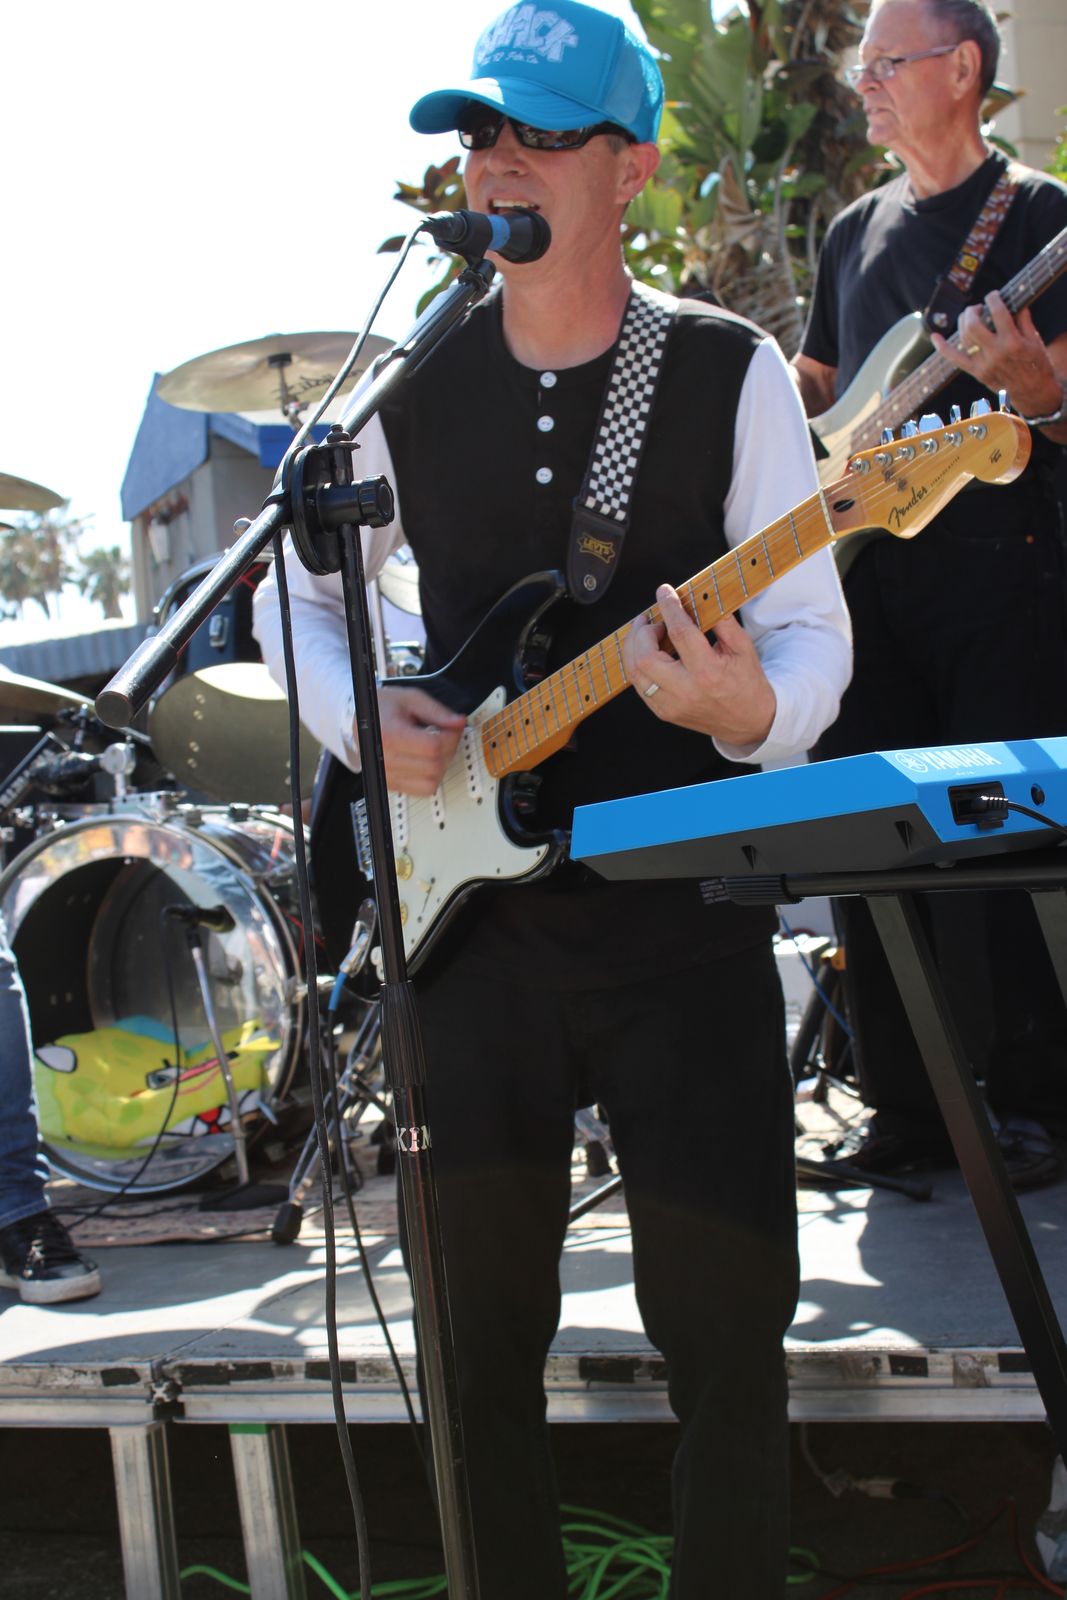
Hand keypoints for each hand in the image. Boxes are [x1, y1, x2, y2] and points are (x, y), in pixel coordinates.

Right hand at [373, 685, 465, 795]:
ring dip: (441, 765)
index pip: (432, 747)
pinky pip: (423, 790)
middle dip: (448, 749)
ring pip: (432, 782)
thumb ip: (436, 710)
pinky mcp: (392, 784)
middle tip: (445, 735)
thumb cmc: (382, 708)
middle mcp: (385, 760)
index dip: (450, 736)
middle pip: (435, 765)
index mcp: (389, 736)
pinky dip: (432, 777)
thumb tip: (458, 722)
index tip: (452, 727)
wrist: (359, 720)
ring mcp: (388, 775)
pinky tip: (427, 761)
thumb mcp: (410, 699)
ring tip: (435, 748)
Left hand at [623, 583, 776, 748]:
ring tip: (645, 633)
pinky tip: (647, 652)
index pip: (680, 633)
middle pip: (645, 657)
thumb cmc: (747, 681)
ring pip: (635, 672)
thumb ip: (721, 620)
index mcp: (708, 672)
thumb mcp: (743, 647)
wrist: (749, 721)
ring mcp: (671, 706)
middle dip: (642, 632)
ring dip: (634, 647)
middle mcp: (686, 691)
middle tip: (651, 621)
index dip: (669, 607)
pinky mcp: (664, 713)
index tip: (664, 591)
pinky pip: (639, 685)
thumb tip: (698, 597)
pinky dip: (638, 664)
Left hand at [933, 293, 1062, 418]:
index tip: (993, 296)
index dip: (993, 299)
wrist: (1032, 392)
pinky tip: (934, 336)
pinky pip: (954, 359)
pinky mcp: (976, 372)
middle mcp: (995, 353)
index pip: (998, 313)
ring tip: (971, 317)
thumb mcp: (1035, 340)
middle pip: (974, 325)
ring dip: (964, 322)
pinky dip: (942, 347)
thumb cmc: (1037, 365)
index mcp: (1012, 342)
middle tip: (978, 307)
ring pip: (964, 337)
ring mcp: (983, 364)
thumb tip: (1014, 303)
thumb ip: (1024, 320)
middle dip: (973, 310)